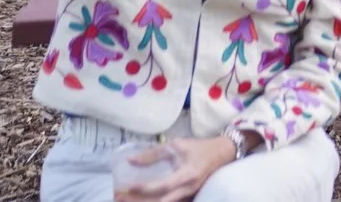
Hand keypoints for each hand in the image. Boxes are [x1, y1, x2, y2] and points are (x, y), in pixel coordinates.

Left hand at [116, 135, 236, 201]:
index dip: (144, 188)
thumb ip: (153, 153)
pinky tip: (140, 200)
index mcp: (187, 175)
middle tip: (119, 197)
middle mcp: (188, 189)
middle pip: (160, 201)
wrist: (221, 154)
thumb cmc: (198, 148)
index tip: (127, 186)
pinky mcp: (186, 198)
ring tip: (124, 200)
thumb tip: (130, 160)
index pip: (163, 185)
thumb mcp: (177, 145)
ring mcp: (188, 196)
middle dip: (138, 201)